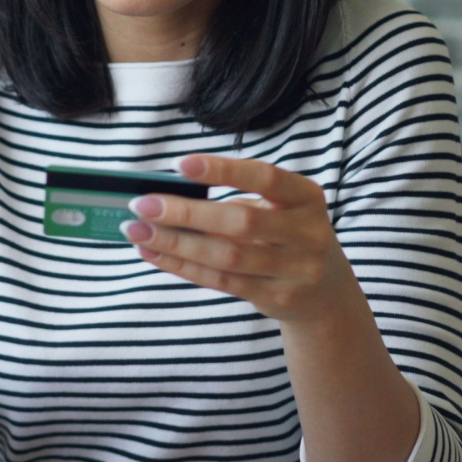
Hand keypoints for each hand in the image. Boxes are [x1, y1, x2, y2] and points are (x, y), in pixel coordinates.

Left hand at [118, 155, 363, 323]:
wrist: (325, 292)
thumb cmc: (286, 234)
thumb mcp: (278, 208)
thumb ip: (236, 199)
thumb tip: (168, 195)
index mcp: (306, 197)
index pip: (264, 178)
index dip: (222, 170)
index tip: (178, 164)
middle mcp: (307, 233)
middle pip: (240, 221)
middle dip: (185, 212)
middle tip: (142, 204)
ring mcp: (295, 270)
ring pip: (226, 256)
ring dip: (175, 243)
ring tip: (137, 231)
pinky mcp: (277, 298)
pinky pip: (221, 281)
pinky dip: (182, 265)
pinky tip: (154, 252)